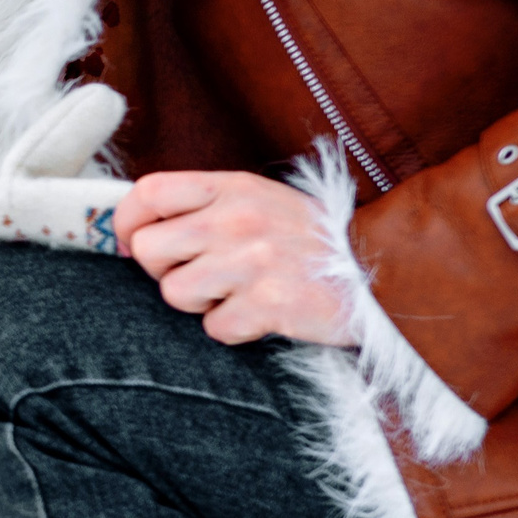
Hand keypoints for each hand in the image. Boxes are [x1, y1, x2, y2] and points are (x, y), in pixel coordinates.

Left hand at [113, 171, 354, 345]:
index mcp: (232, 188)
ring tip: (239, 293)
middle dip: (162, 270)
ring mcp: (253, 261)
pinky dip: (234, 329)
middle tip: (198, 275)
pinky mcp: (270, 304)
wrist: (391, 271)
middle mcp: (237, 219)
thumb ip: (207, 206)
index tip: (130, 242)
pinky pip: (215, 328)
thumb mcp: (262, 201)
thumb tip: (139, 229)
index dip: (126, 221)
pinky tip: (264, 314)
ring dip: (200, 303)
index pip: (147, 192)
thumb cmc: (313, 240)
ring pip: (175, 293)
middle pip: (148, 249)